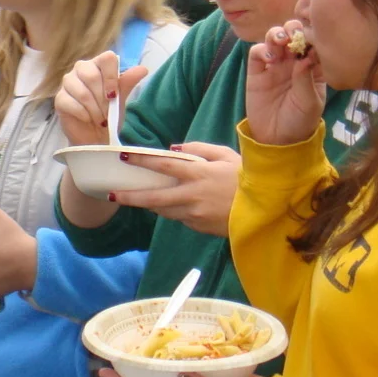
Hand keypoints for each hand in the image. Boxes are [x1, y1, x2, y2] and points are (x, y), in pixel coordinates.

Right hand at [54, 52, 148, 147]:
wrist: (96, 137)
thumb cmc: (109, 115)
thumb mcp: (121, 99)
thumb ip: (128, 83)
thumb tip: (143, 69)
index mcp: (98, 65)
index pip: (107, 58)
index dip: (112, 77)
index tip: (114, 95)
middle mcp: (81, 69)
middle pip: (91, 74)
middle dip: (102, 98)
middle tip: (107, 112)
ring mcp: (68, 83)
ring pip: (81, 91)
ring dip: (94, 109)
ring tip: (100, 119)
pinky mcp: (59, 98)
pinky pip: (71, 103)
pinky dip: (83, 114)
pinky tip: (87, 119)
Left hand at [105, 143, 239, 234]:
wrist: (265, 211)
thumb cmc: (247, 178)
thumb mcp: (226, 155)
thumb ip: (199, 149)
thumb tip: (175, 149)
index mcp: (199, 173)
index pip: (163, 165)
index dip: (142, 160)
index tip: (125, 157)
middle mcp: (192, 195)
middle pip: (153, 197)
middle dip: (130, 196)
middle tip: (112, 195)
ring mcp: (194, 214)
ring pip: (163, 210)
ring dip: (149, 204)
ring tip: (134, 198)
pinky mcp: (199, 227)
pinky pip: (180, 218)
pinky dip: (173, 210)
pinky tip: (172, 204)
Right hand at [244, 22, 324, 146]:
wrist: (277, 139)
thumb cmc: (300, 121)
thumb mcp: (310, 103)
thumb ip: (306, 79)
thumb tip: (306, 56)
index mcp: (313, 67)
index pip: (313, 43)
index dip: (312, 36)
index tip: (312, 40)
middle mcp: (293, 62)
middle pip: (293, 34)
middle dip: (294, 29)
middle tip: (294, 36)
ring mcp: (275, 65)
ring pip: (274, 38)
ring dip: (277, 34)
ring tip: (280, 41)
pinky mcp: (257, 72)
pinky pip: (257, 52)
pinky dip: (262, 50)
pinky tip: (269, 59)